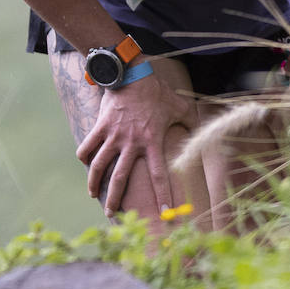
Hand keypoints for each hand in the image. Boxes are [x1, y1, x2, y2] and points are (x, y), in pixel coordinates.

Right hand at [75, 69, 194, 215]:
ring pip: (99, 166)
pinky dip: (84, 157)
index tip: (165, 213)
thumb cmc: (157, 92)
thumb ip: (192, 121)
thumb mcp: (180, 106)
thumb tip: (205, 133)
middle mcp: (131, 142)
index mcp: (152, 141)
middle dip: (116, 199)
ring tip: (94, 195)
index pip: (159, 175)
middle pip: (120, 178)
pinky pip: (87, 147)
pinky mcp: (100, 126)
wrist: (131, 74)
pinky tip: (86, 165)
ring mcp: (113, 135)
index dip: (163, 195)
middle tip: (114, 214)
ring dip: (94, 183)